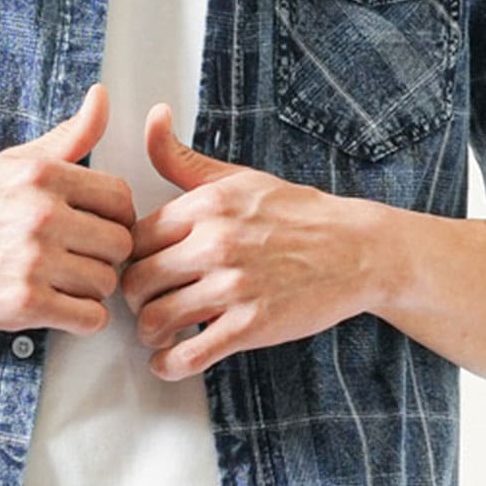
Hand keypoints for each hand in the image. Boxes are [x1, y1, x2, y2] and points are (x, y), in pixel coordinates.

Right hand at [0, 84, 136, 335]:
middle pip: (119, 243)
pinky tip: (60, 306)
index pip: (120, 197)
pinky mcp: (25, 303)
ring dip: (91, 288)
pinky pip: (90, 318)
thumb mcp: (10, 161)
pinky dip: (82, 319)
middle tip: (78, 257)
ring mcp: (34, 261)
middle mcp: (42, 214)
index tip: (97, 226)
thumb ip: (66, 136)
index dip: (115, 216)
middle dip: (104, 254)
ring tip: (63, 281)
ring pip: (106, 282)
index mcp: (42, 175)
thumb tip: (101, 97)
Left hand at [119, 104, 381, 379]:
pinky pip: (190, 355)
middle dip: (134, 298)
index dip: (128, 257)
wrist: (356, 250)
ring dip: (149, 332)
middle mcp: (215, 244)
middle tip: (144, 302)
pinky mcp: (251, 326)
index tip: (137, 266)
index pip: (134, 238)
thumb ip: (183, 159)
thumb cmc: (296, 212)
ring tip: (158, 332)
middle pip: (137, 281)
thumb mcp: (238, 177)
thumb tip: (152, 119)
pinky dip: (169, 366)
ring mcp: (233, 287)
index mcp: (207, 206)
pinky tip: (169, 362)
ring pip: (156, 319)